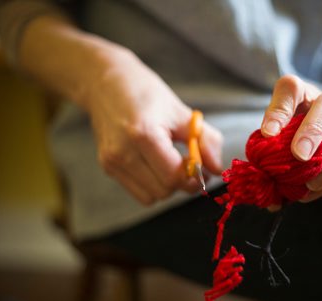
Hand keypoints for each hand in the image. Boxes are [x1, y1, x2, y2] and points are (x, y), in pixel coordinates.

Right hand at [84, 49, 222, 204]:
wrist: (104, 82)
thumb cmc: (143, 92)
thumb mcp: (180, 111)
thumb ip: (205, 141)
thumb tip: (217, 169)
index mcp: (142, 135)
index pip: (174, 177)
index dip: (195, 178)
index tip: (204, 169)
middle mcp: (122, 153)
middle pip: (164, 190)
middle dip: (183, 183)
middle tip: (191, 165)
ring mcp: (111, 163)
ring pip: (152, 197)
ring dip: (168, 186)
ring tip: (173, 164)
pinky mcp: (108, 167)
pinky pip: (139, 192)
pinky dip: (153, 185)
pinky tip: (157, 165)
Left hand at [261, 75, 321, 202]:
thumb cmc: (301, 127)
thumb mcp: (279, 129)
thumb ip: (267, 147)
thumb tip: (260, 180)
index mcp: (303, 93)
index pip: (290, 88)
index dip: (279, 111)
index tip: (267, 133)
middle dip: (312, 131)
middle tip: (299, 155)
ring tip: (308, 184)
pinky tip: (310, 192)